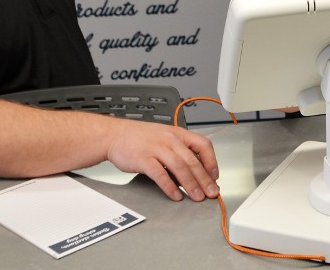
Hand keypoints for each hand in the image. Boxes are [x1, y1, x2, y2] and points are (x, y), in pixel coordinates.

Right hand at [106, 121, 220, 201]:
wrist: (114, 134)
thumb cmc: (139, 137)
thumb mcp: (164, 137)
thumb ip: (180, 151)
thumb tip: (195, 171)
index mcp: (178, 133)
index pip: (203, 145)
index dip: (212, 161)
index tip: (215, 176)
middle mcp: (170, 139)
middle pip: (193, 160)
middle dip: (205, 179)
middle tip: (211, 192)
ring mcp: (157, 148)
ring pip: (180, 167)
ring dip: (191, 184)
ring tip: (197, 197)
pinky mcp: (144, 159)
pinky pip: (160, 174)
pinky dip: (170, 186)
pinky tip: (175, 195)